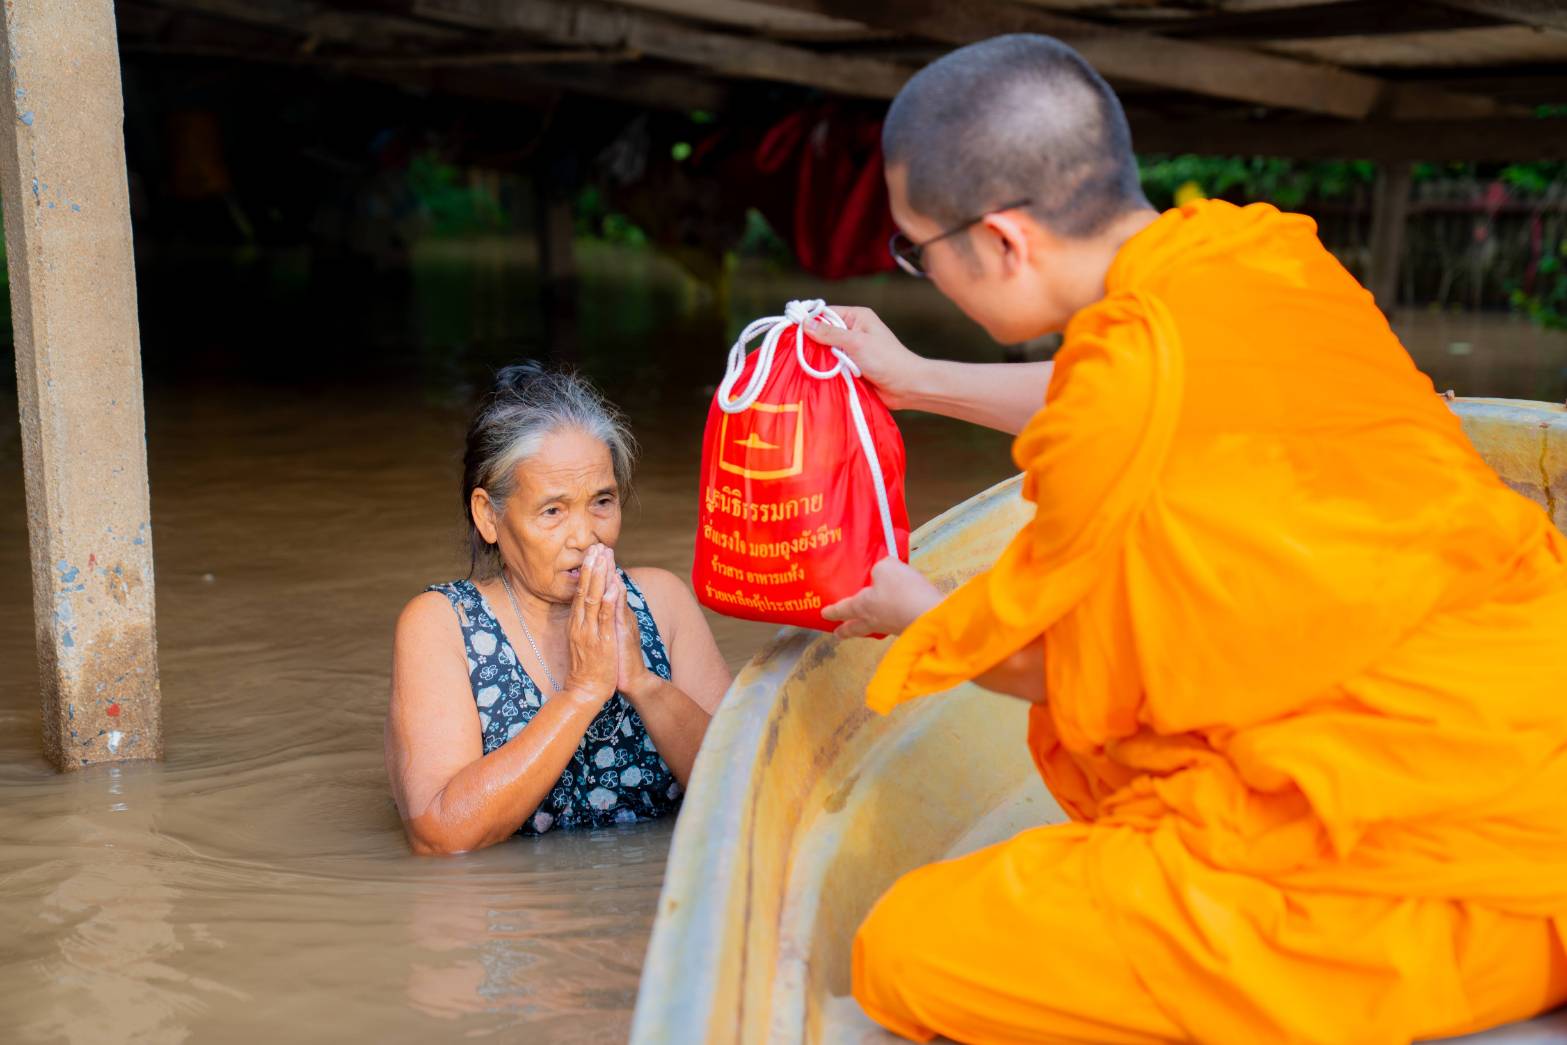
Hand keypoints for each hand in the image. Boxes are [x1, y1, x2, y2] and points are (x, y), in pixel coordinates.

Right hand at [563, 544, 619, 704]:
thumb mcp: (583, 641)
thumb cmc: (587, 668)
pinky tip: (611, 587)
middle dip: (591, 567)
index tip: (592, 553)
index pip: (580, 591)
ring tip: (602, 557)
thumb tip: (589, 608)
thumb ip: (585, 624)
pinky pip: (603, 618)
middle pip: (584, 589)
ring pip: (592, 598)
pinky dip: (606, 601)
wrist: (584, 692)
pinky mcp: (600, 641)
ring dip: (598, 576)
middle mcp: (580, 624)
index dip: (587, 571)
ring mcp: (589, 632)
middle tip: (596, 546)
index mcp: (576, 623)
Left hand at [606, 553, 658, 699]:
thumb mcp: (612, 634)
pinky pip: (618, 614)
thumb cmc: (618, 658)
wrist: (631, 680)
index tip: (596, 552)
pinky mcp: (623, 635)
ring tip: (608, 558)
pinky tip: (615, 586)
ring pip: (616, 596)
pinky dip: (616, 599)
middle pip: (613, 587)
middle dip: (606, 566)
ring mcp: (623, 624)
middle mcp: (620, 616)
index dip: (602, 570)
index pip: (607, 589)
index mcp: (615, 615)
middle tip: (601, 546)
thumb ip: (609, 616)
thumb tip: (603, 601)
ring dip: (611, 576)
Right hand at [805, 305, 926, 411]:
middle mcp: (852, 331)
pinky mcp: (850, 368)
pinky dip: (825, 371)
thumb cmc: (886, 359)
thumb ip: (830, 333)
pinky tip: (813, 375)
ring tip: (803, 365)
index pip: (825, 313)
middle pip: (822, 333)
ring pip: (825, 352)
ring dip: (818, 360)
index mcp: (856, 317)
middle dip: (812, 343)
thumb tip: (805, 323)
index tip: (790, 328)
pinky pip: (831, 367)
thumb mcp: (856, 342)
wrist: (906, 386)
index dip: (809, 320)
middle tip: (794, 350)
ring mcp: (851, 351)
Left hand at [821, 557, 942, 639]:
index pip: (842, 609)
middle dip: (845, 630)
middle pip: (856, 628)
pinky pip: (894, 624)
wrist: (932, 615)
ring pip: (875, 628)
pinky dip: (891, 621)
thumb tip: (882, 573)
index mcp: (862, 606)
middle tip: (838, 633)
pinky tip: (896, 616)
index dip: (832, 611)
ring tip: (866, 624)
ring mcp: (892, 628)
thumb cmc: (902, 591)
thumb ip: (881, 568)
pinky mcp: (910, 629)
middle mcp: (874, 620)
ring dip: (868, 627)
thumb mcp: (887, 568)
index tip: (823, 614)